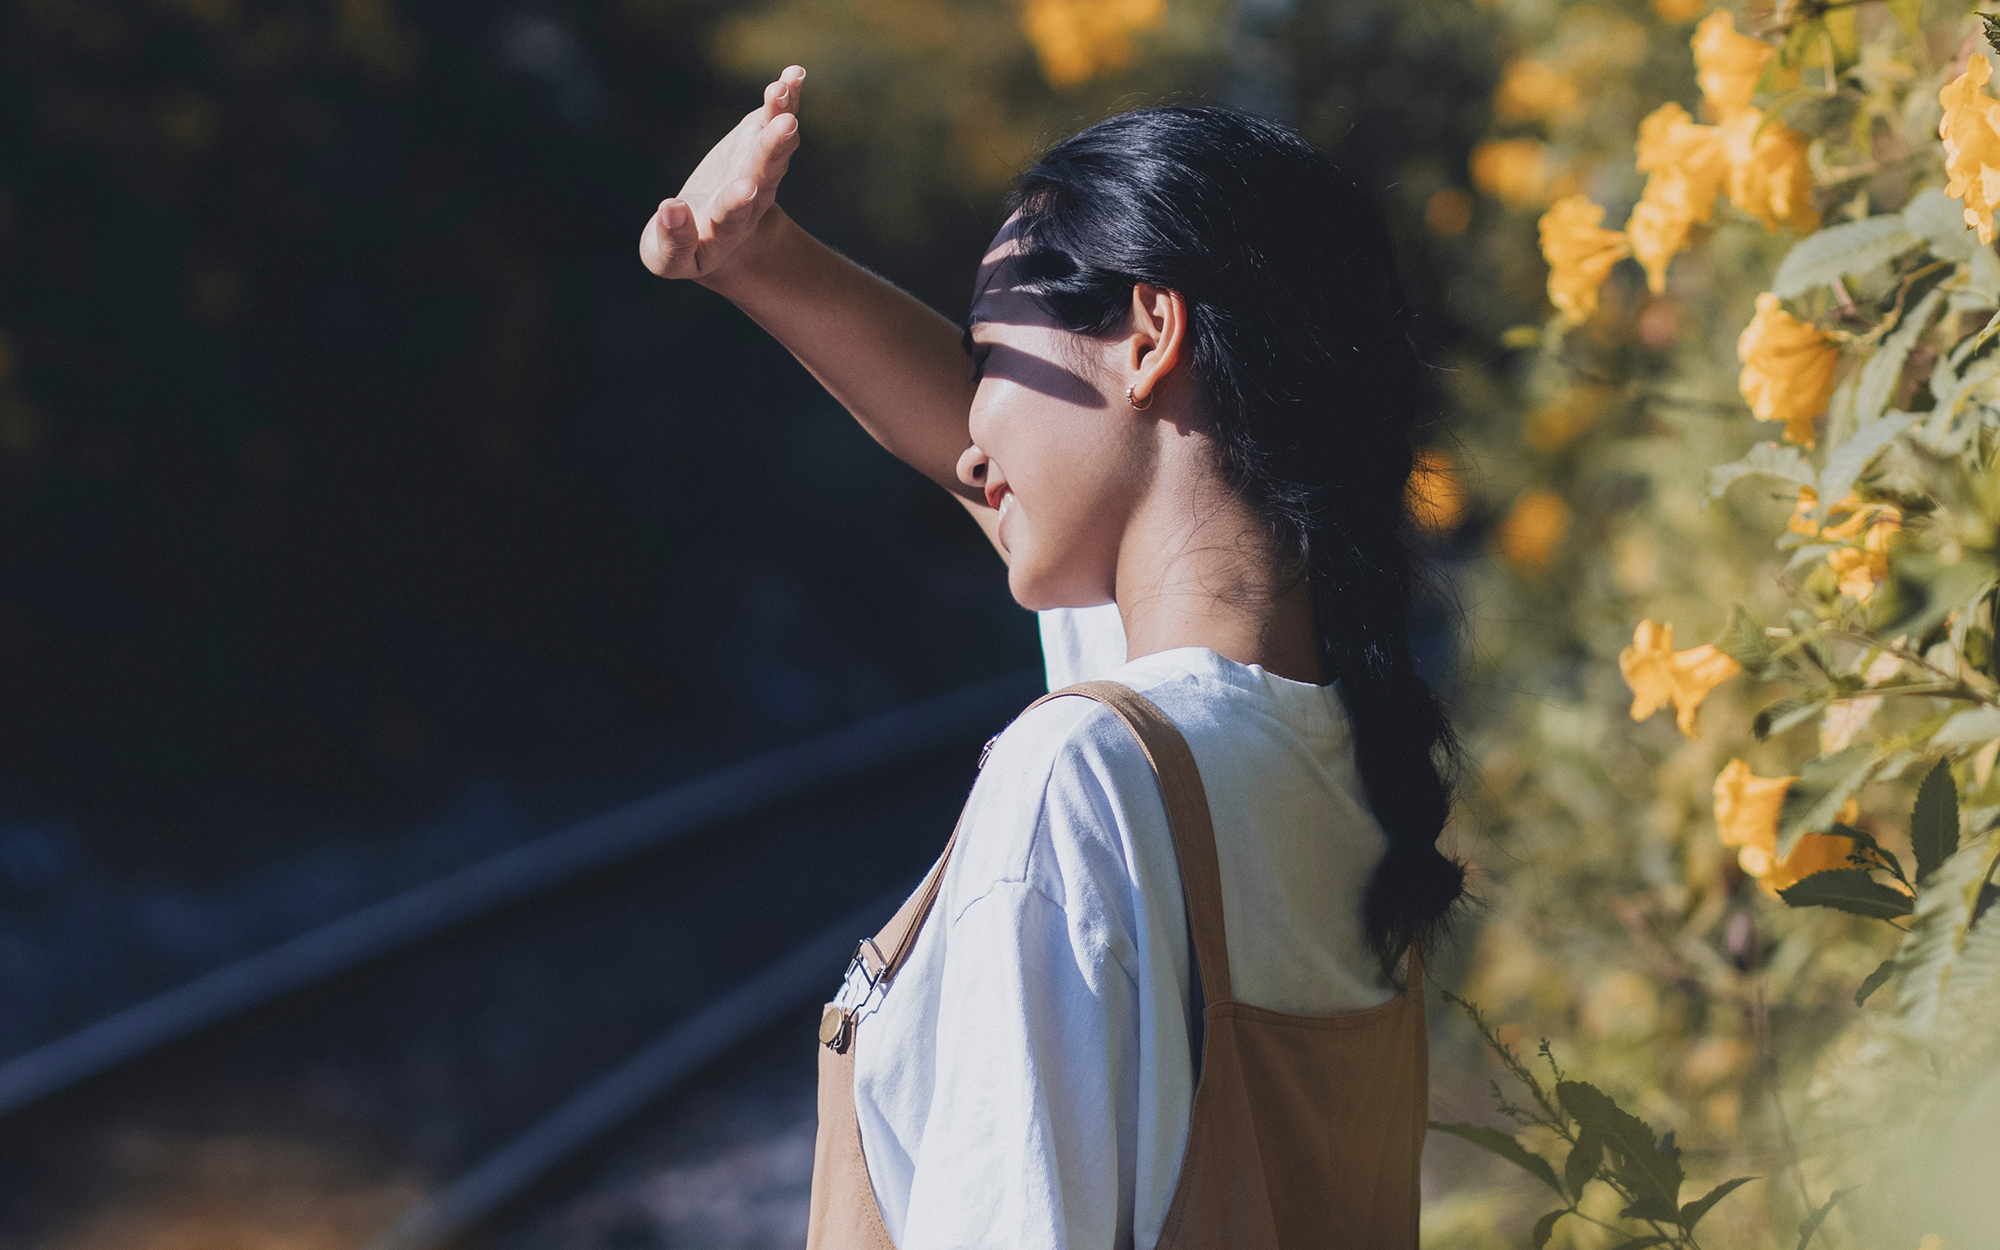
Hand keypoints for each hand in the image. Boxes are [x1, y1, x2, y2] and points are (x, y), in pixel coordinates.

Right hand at [640, 66, 803, 282]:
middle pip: (764, 176)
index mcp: (726, 231)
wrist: (719, 233)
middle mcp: (751, 200)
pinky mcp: (761, 142)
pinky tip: (793, 74)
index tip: (742, 188)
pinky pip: (776, 118)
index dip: (735, 204)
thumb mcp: (667, 258)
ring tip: (782, 90)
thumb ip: (669, 242)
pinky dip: (786, 98)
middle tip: (786, 126)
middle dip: (773, 149)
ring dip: (781, 117)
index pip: (731, 218)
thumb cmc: (685, 247)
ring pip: (776, 146)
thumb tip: (670, 209)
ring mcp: (761, 169)